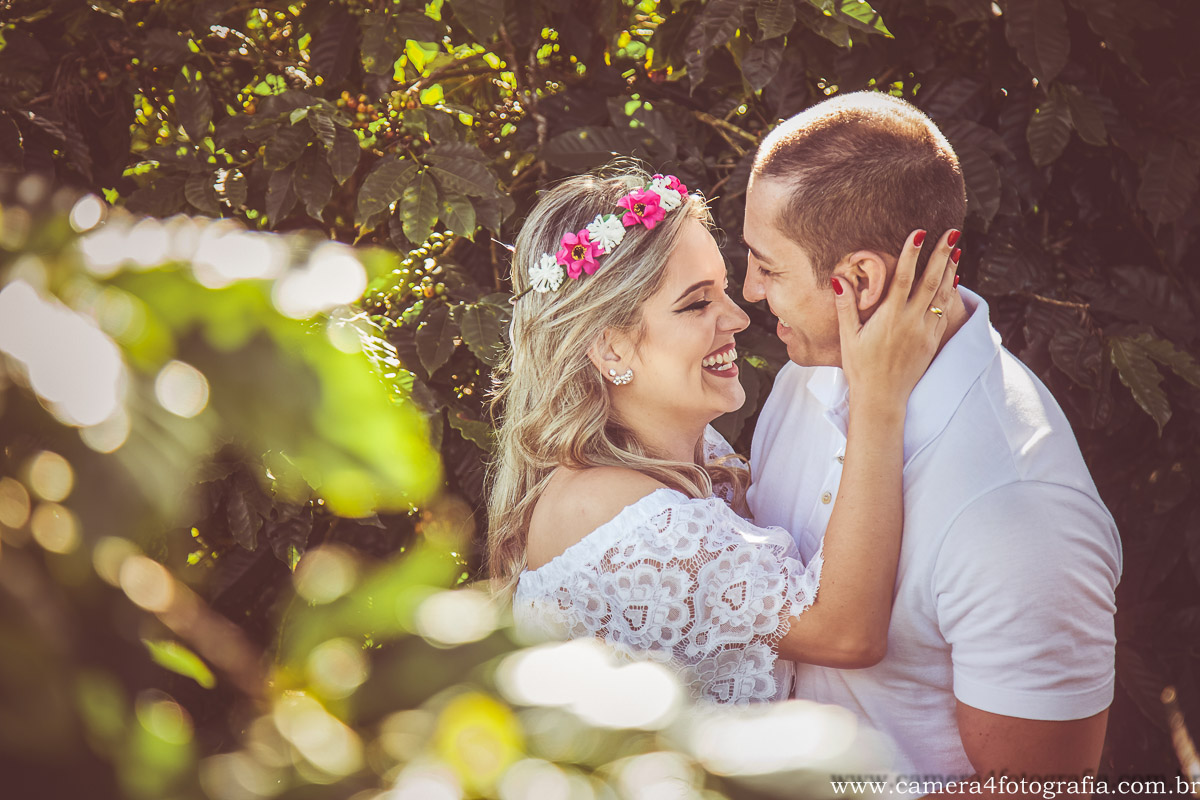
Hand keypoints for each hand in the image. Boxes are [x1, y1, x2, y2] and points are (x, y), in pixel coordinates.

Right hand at [834, 229, 960, 410]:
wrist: (882, 398)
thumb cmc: (860, 368)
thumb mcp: (848, 337)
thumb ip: (845, 306)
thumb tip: (838, 280)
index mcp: (889, 317)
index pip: (904, 278)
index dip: (912, 254)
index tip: (919, 233)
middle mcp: (911, 322)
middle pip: (930, 281)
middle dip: (941, 255)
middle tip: (951, 233)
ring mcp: (924, 332)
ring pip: (941, 295)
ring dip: (949, 271)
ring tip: (956, 251)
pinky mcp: (932, 342)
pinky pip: (944, 312)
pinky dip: (950, 294)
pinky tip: (953, 281)